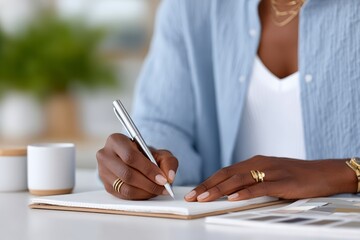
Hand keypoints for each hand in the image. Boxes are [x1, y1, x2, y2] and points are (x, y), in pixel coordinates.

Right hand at [96, 133, 177, 199]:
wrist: (134, 160)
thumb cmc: (146, 155)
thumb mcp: (160, 153)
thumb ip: (168, 162)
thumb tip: (169, 177)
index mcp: (116, 140)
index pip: (130, 157)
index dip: (148, 169)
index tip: (163, 179)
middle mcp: (105, 155)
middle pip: (127, 174)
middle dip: (148, 183)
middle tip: (163, 187)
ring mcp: (103, 171)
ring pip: (125, 187)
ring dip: (145, 192)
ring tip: (158, 190)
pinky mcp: (106, 185)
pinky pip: (123, 195)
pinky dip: (139, 196)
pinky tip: (149, 192)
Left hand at [184, 155, 356, 201]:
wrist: (322, 173)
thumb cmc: (295, 176)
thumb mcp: (269, 176)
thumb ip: (252, 181)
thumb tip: (232, 192)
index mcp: (254, 162)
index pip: (225, 172)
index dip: (208, 181)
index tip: (195, 191)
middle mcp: (258, 164)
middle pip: (227, 174)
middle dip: (208, 185)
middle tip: (192, 196)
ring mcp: (270, 171)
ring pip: (239, 180)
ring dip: (219, 190)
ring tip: (205, 198)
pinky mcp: (281, 181)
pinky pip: (260, 187)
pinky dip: (245, 193)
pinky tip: (233, 199)